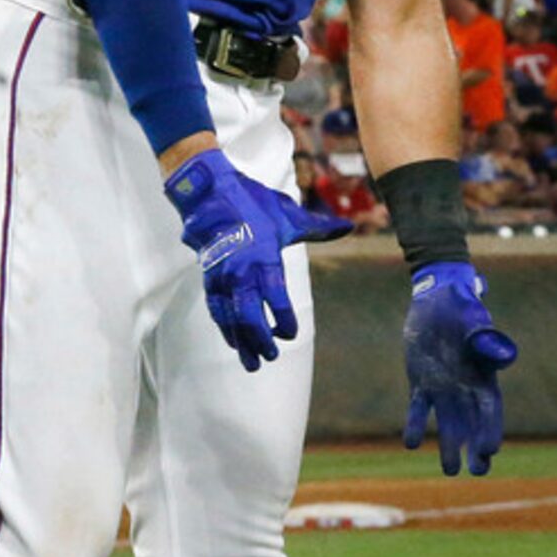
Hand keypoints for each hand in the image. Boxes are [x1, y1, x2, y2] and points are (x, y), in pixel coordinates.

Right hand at [163, 147, 350, 371]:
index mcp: (265, 257)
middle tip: (271, 356)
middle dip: (260, 340)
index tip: (289, 333)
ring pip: (231, 317)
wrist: (209, 193)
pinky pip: (216, 308)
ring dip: (242, 342)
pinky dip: (225, 327)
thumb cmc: (252, 203)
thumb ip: (318, 227)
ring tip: (252, 363)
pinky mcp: (209, 277)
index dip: (283, 320)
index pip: (276, 298)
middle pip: (250, 315)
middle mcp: (242, 271)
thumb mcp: (288, 215)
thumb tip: (348, 226)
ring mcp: (223, 276)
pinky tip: (233, 341)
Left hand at [401, 262, 517, 475]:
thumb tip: (503, 356)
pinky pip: (419, 409)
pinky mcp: (421, 382)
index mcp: (483, 374)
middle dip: (476, 448)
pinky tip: (410, 443)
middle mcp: (465, 386)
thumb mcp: (474, 320)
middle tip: (478, 472)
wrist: (437, 298)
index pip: (490, 409)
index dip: (490, 429)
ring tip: (450, 471)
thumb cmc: (462, 306)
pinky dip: (416, 424)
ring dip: (450, 446)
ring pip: (449, 423)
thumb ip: (486, 339)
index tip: (490, 451)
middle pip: (473, 423)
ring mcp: (443, 387)